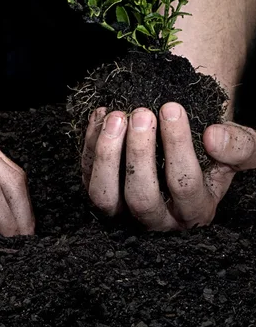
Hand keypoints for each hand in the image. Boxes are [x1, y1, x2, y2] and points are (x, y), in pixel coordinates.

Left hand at [81, 102, 254, 229]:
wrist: (191, 146)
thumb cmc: (216, 151)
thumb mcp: (243, 149)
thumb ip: (240, 146)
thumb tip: (214, 137)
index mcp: (195, 210)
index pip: (184, 185)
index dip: (177, 147)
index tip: (171, 108)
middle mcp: (158, 218)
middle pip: (141, 197)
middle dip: (139, 153)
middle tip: (142, 113)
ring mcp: (124, 210)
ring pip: (105, 197)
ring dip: (106, 154)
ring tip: (116, 116)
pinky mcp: (101, 193)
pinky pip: (86, 176)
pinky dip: (89, 144)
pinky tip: (101, 114)